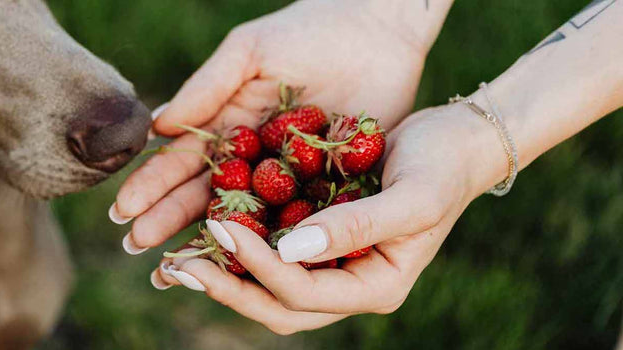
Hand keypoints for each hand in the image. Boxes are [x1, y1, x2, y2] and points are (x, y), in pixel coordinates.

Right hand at [112, 0, 439, 253]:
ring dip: (210, 245)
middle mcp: (250, 159)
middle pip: (202, 196)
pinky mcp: (327, 189)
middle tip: (134, 248)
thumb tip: (157, 127)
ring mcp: (286, 178)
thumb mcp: (250, 52)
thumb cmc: (308, 31)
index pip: (181, 162)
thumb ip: (207, 86)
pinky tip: (247, 270)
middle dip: (166, 222)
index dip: (151, 187)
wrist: (379, 31)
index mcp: (226, 126)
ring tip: (175, 271)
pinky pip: (296, 221)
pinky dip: (273, 246)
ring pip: (243, 219)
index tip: (122, 211)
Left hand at [150, 102, 507, 333]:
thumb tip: (290, 251)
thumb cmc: (443, 166)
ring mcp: (329, 265)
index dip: (257, 269)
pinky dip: (237, 247)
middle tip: (177, 267)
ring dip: (223, 275)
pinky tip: (202, 228)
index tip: (220, 230)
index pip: (302, 294)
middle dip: (226, 289)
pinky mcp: (314, 238)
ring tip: (176, 259)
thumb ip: (356, 227)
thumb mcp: (413, 198)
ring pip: (267, 287)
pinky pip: (269, 252)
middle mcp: (346, 284)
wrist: (456, 141)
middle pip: (276, 305)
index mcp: (373, 287)